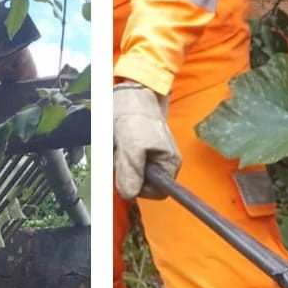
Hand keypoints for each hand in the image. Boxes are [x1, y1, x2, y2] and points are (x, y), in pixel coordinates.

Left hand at [114, 82, 179, 201]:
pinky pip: (125, 163)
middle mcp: (162, 162)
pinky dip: (118, 156)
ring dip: (121, 163)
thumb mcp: (132, 147)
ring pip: (131, 175)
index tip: (130, 173)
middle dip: (129, 172)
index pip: (158, 193)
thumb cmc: (135, 115)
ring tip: (119, 145)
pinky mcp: (137, 151)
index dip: (141, 188)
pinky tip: (117, 144)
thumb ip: (131, 174)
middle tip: (122, 153)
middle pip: (142, 184)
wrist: (127, 93)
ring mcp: (149, 157)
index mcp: (170, 163)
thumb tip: (129, 194)